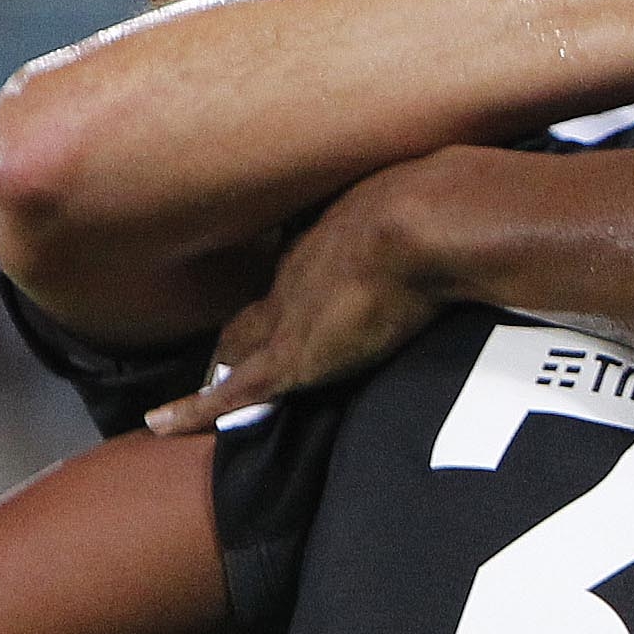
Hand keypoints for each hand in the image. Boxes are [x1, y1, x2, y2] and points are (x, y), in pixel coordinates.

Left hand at [145, 154, 455, 432]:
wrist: (425, 220)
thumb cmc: (442, 207)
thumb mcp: (435, 210)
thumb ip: (438, 221)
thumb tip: (472, 215)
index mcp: (331, 240)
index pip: (294, 276)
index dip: (282, 298)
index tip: (279, 309)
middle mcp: (296, 274)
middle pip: (255, 312)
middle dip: (238, 335)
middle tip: (221, 359)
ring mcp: (287, 315)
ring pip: (235, 348)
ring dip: (218, 368)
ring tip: (196, 394)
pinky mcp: (288, 358)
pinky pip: (228, 392)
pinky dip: (194, 409)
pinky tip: (162, 425)